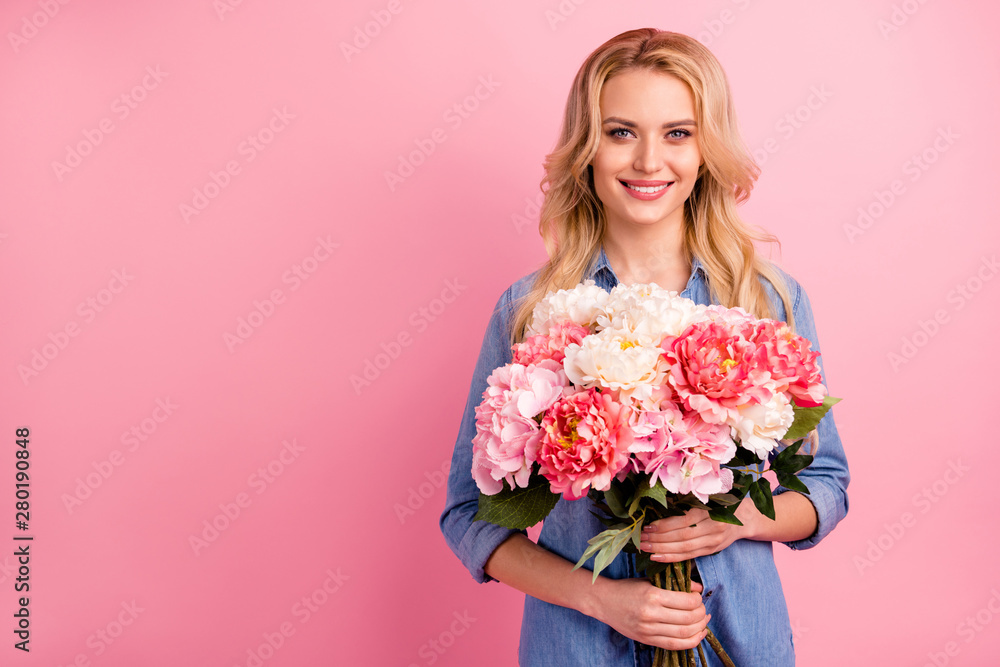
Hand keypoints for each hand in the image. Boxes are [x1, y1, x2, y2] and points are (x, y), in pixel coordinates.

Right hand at [589, 576, 709, 650]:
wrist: (604, 601)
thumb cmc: (627, 588)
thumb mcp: (649, 580)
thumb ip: (673, 584)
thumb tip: (698, 589)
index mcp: (653, 595)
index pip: (687, 601)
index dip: (698, 600)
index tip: (699, 597)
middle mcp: (651, 614)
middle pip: (688, 618)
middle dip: (701, 614)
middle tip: (702, 609)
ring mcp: (649, 630)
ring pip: (684, 633)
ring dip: (699, 628)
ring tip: (703, 621)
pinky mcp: (647, 640)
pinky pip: (674, 645)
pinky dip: (691, 642)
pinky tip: (698, 634)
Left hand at [639, 498, 759, 561]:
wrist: (744, 518)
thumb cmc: (721, 502)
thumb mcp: (709, 497)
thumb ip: (689, 500)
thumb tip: (660, 503)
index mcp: (713, 511)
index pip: (684, 521)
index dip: (665, 525)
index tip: (647, 526)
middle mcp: (714, 528)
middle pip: (682, 536)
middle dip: (659, 538)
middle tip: (640, 538)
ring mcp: (714, 541)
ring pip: (684, 549)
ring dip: (662, 549)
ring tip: (644, 547)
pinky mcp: (711, 550)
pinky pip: (689, 556)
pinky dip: (672, 557)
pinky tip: (657, 556)